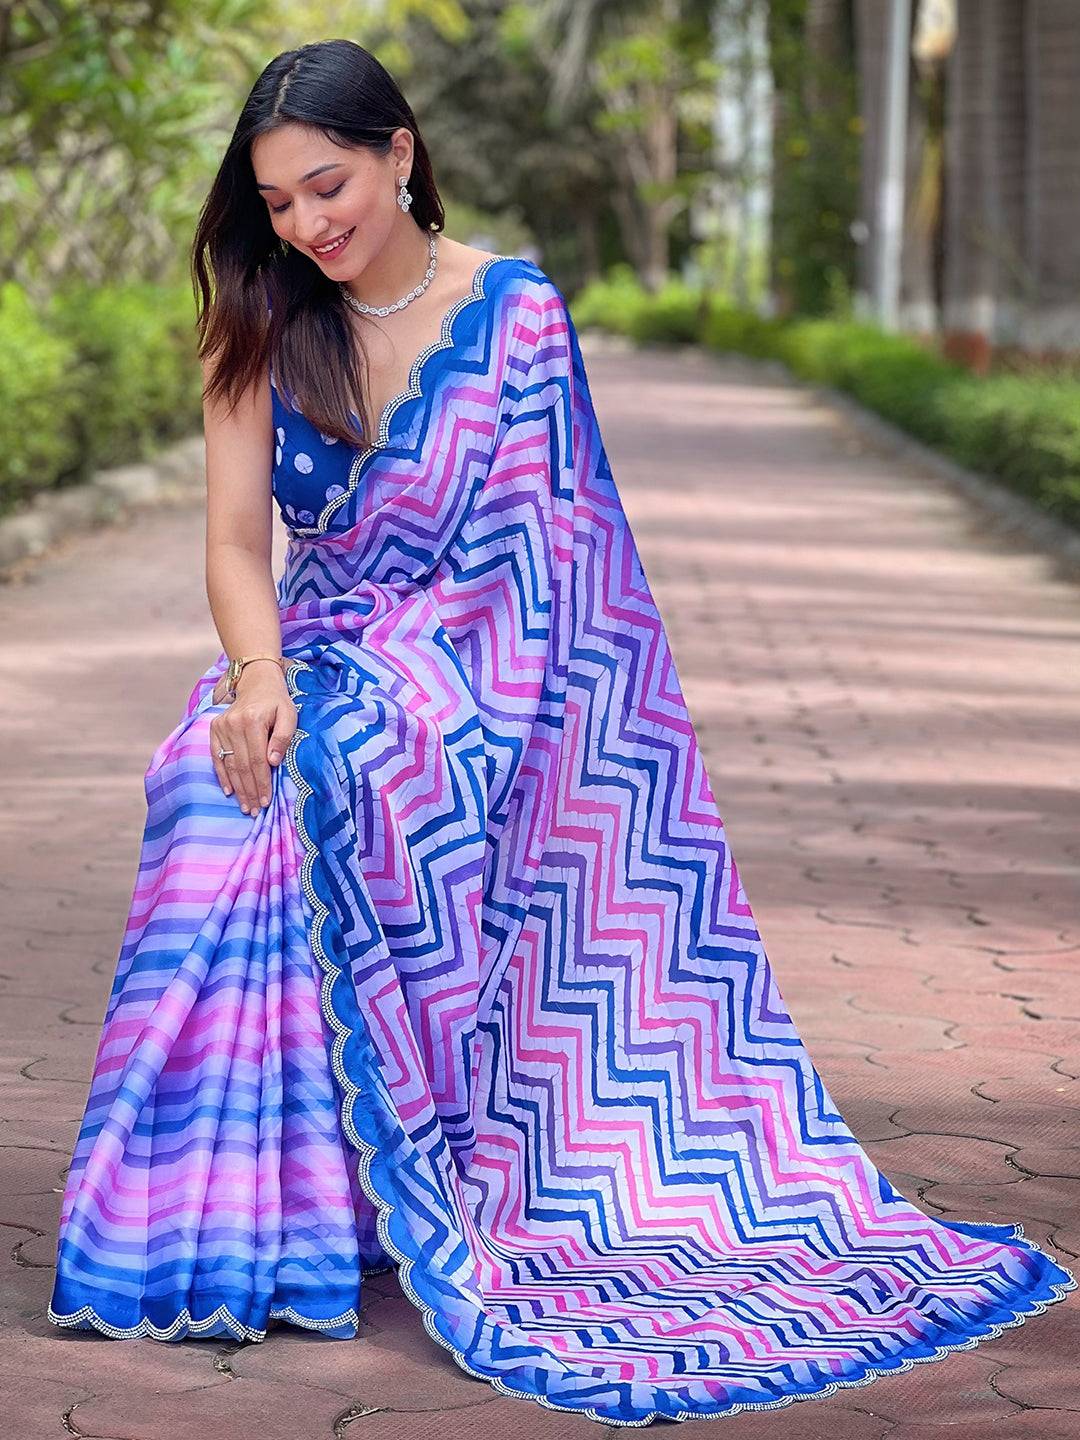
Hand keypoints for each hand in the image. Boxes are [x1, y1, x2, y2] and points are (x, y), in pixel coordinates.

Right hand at [209, 665, 297, 814]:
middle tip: (255, 811)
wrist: (256, 682)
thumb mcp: (289, 715)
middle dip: (250, 791)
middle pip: (243, 766)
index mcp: (253, 720)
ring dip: (238, 788)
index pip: (257, 760)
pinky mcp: (214, 729)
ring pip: (230, 764)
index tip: (266, 800)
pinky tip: (229, 791)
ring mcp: (221, 726)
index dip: (262, 782)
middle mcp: (233, 724)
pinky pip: (216, 757)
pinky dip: (223, 775)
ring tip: (246, 806)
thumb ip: (283, 737)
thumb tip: (273, 762)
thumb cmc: (277, 702)